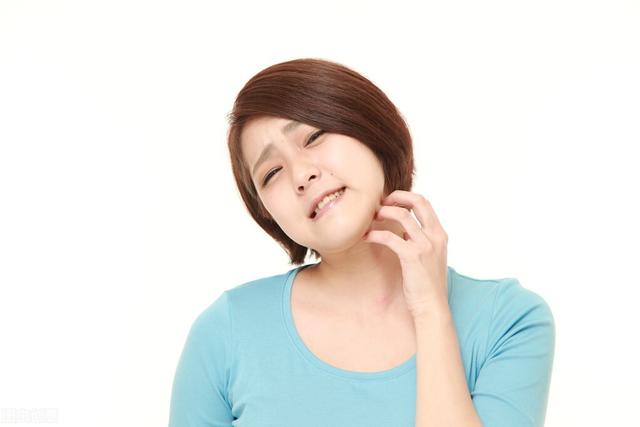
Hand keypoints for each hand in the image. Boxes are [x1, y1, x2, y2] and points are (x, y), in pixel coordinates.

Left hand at [362, 190, 448, 317]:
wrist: (432, 307)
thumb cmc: (427, 285)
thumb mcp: (429, 258)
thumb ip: (420, 242)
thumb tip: (405, 231)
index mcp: (440, 235)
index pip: (424, 203)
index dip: (405, 198)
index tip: (389, 202)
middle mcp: (436, 236)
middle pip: (418, 201)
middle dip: (396, 197)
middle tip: (379, 204)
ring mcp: (426, 245)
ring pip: (402, 215)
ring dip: (383, 213)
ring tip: (370, 218)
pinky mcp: (413, 256)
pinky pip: (390, 237)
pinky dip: (375, 234)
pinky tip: (365, 237)